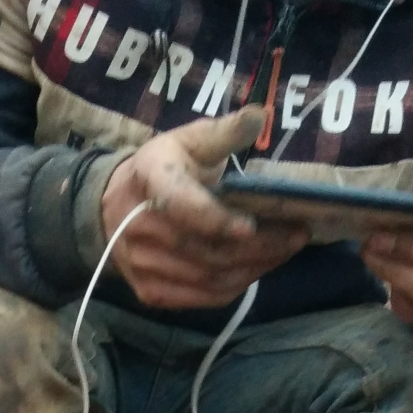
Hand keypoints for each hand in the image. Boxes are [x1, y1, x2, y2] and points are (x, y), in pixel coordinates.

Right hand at [100, 104, 309, 307]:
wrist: (115, 207)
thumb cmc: (165, 168)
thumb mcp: (190, 139)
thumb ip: (224, 132)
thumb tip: (259, 115)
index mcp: (150, 178)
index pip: (181, 205)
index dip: (215, 220)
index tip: (251, 225)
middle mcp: (138, 227)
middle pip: (205, 249)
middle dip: (258, 246)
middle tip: (296, 235)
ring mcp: (142, 265)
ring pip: (209, 277)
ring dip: (254, 268)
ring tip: (285, 250)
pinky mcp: (151, 292)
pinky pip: (202, 297)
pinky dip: (236, 286)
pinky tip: (259, 268)